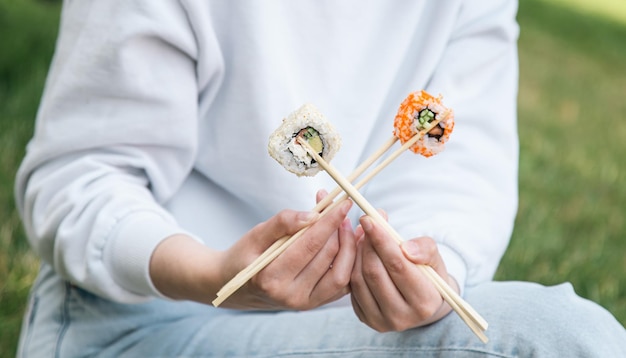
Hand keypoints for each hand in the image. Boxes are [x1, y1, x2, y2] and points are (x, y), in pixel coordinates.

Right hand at [150, 191, 356, 310]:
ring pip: (340, 273)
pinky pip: (341, 285)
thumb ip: (283, 222)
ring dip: (349, 246)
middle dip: (340, 229)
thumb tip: (313, 215)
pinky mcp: (315, 304)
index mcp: (271, 278)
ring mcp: (305, 304)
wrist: (236, 286)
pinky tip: (350, 243)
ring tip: (347, 224)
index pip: (309, 245)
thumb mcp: (256, 234)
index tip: (343, 202)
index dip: (329, 221)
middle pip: (328, 257)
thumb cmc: (245, 256)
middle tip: (342, 209)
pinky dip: (350, 263)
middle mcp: (290, 296)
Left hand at [350, 215, 455, 331]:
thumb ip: (425, 249)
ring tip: (364, 237)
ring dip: (357, 253)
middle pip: (375, 272)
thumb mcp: (434, 257)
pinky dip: (352, 266)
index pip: (398, 265)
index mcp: (425, 302)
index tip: (369, 218)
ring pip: (360, 280)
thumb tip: (406, 248)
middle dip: (367, 243)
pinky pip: (352, 288)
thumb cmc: (428, 273)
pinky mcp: (366, 319)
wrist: (421, 300)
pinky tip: (359, 254)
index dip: (381, 240)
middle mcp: (403, 317)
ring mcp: (382, 321)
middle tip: (366, 223)